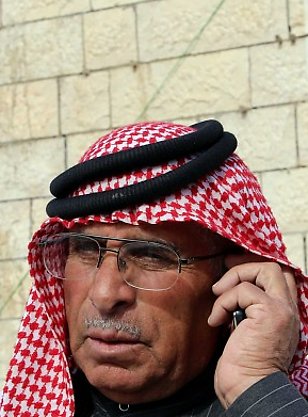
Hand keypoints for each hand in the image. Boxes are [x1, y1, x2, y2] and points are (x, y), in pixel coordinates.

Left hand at [208, 255, 298, 408]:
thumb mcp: (248, 330)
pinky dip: (224, 301)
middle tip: (223, 278)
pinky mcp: (269, 313)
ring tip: (218, 297)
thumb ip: (247, 310)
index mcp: (284, 314)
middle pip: (273, 268)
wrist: (248, 389)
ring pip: (263, 270)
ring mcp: (281, 310)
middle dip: (244, 267)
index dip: (254, 269)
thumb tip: (227, 291)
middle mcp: (288, 310)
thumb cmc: (243, 365)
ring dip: (233, 280)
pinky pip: (243, 290)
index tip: (231, 270)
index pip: (279, 278)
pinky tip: (217, 320)